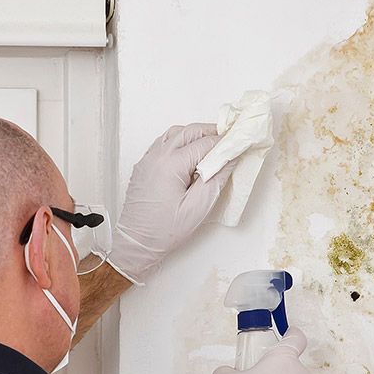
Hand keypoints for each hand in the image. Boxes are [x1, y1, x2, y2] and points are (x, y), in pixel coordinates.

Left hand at [106, 123, 239, 284]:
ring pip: (174, 133)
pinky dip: (178, 142)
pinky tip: (188, 155)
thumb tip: (230, 159)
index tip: (238, 144)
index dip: (224, 143)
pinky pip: (163, 143)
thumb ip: (217, 178)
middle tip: (227, 141)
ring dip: (194, 135)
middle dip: (210, 132)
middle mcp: (157, 156)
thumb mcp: (198, 207)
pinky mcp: (143, 166)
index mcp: (171, 164)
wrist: (136, 243)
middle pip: (189, 131)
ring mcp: (147, 159)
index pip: (205, 143)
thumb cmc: (164, 230)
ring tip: (210, 148)